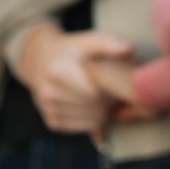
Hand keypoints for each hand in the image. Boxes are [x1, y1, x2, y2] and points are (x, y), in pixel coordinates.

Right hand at [16, 26, 131, 134]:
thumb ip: (109, 43)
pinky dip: (95, 119)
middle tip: (115, 87)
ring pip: (94, 121)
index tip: (119, 78)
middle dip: (111, 98)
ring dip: (106, 110)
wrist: (41, 60)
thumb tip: (128, 49)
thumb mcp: (88, 40)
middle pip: (97, 107)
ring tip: (105, 93)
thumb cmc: (72, 49)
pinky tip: (95, 104)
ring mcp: (50, 110)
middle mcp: (50, 94)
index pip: (97, 90)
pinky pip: (85, 128)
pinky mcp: (53, 122)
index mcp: (59, 72)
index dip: (113, 86)